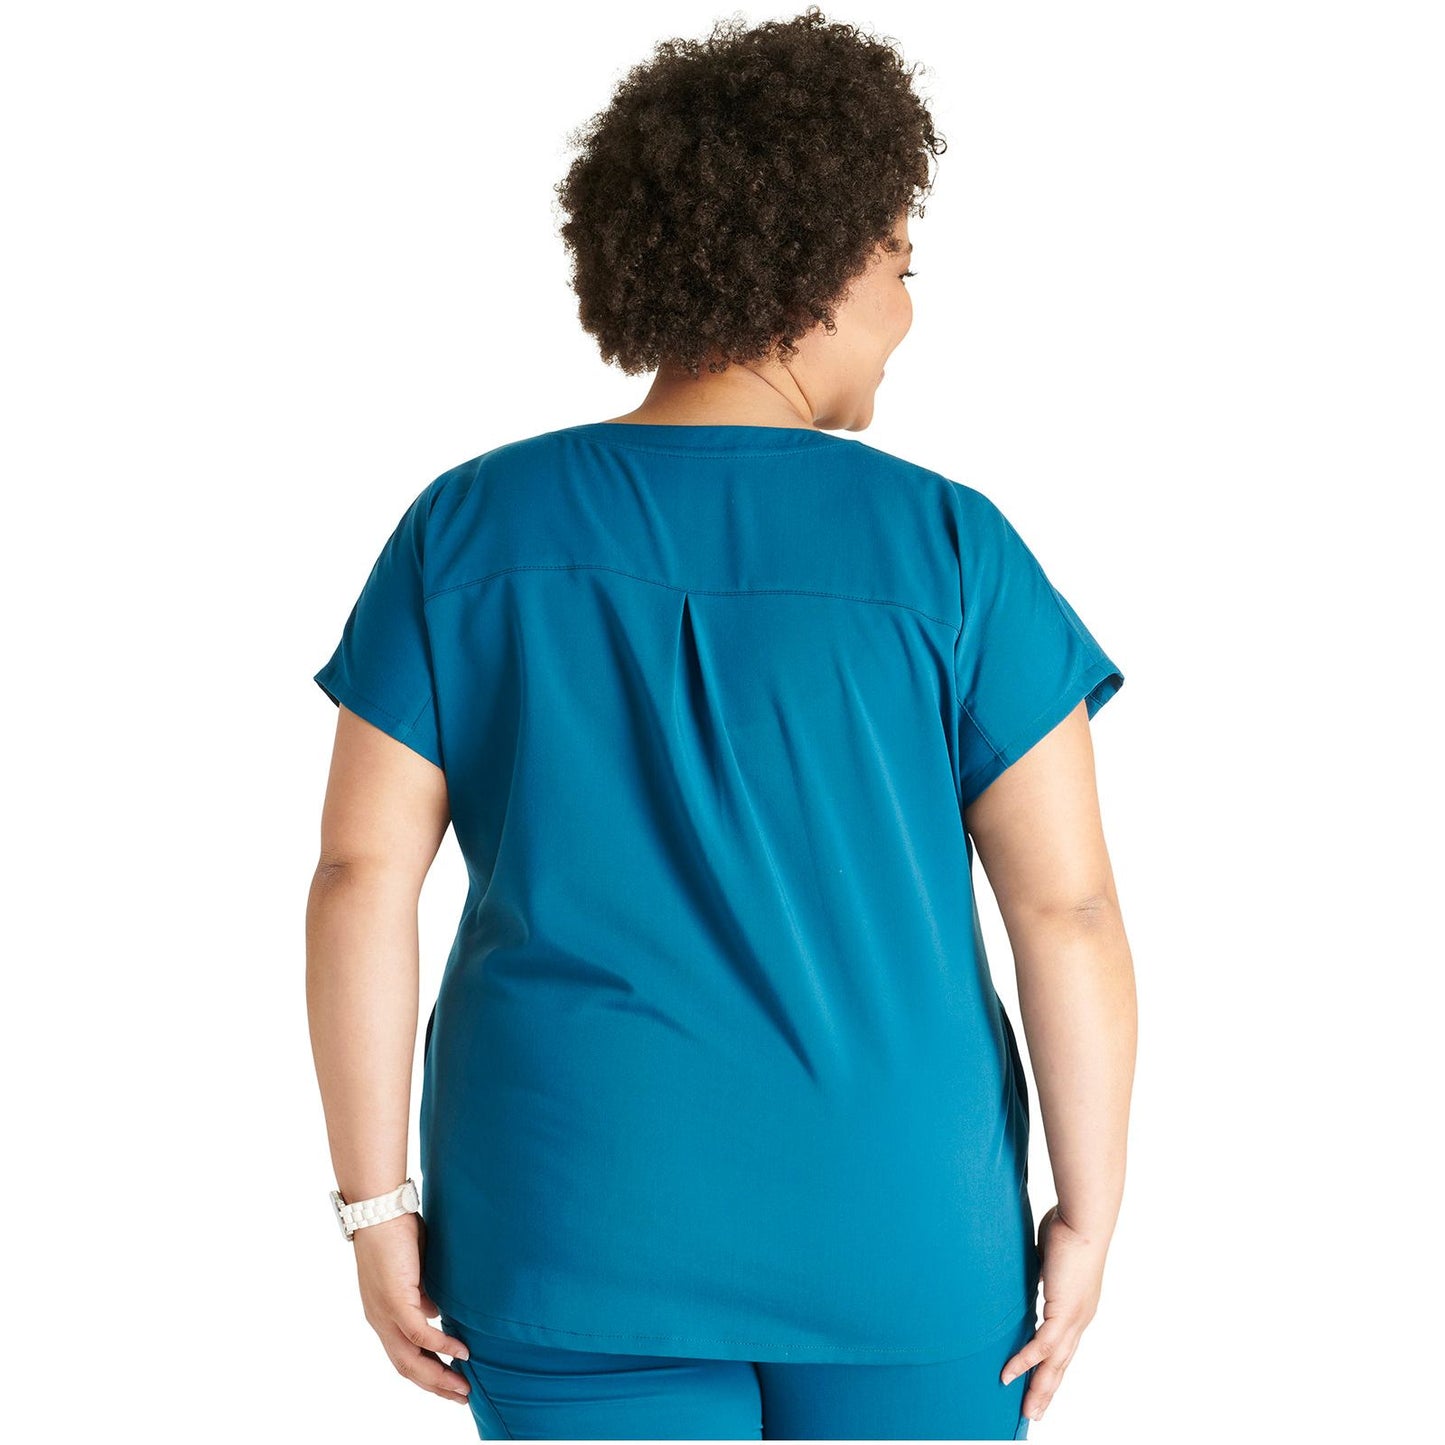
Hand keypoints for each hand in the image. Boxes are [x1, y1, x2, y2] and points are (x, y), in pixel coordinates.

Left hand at [353, 1210, 471, 1404]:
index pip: (404, 1355)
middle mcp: (380, 1320)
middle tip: (461, 1397)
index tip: (451, 1383)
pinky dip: (441, 1347)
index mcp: (383, 1314)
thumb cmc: (397, 1233)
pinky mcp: (395, 1300)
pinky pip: (420, 1334)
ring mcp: (385, 1313)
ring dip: (438, 1377)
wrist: (380, 1210)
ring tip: (463, 1387)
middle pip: (407, 1368)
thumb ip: (422, 1295)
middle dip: (436, 1385)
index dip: (427, 1373)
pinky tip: (461, 1354)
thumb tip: (437, 1313)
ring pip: (410, 1360)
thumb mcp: (414, 1272)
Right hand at [999, 1203, 1105, 1424]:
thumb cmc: (1068, 1227)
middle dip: (1047, 1390)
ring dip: (1039, 1388)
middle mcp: (1079, 1318)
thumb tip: (1031, 1271)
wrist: (1084, 1219)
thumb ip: (1042, 1271)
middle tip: (1034, 1413)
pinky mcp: (1064, 1312)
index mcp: (1077, 1306)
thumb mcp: (1049, 1257)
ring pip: (1054, 1364)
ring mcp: (1074, 1318)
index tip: (1040, 1383)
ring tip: (1027, 1411)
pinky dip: (1024, 1362)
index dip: (1051, 1367)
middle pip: (1061, 1364)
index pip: (1063, 1345)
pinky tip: (1009, 1375)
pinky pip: (1041, 1345)